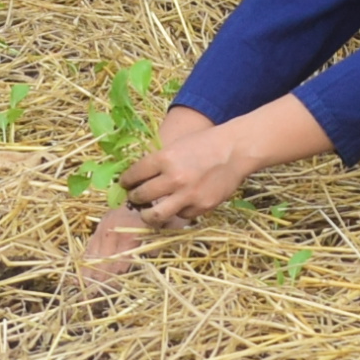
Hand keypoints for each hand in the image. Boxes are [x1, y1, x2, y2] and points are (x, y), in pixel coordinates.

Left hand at [118, 108, 254, 225]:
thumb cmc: (204, 144)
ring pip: (156, 216)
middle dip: (134, 198)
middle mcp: (174, 178)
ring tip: (148, 212)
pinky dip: (177, 212)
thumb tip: (137, 179)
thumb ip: (158, 163)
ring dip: (147, 215)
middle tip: (135, 198)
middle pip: (140, 196)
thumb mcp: (176, 146)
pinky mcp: (201, 206)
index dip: (125, 181)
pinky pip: (181, 216)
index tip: (125, 184)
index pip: (134, 175)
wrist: (235, 150)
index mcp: (165, 158)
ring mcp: (188, 195)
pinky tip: (177, 205)